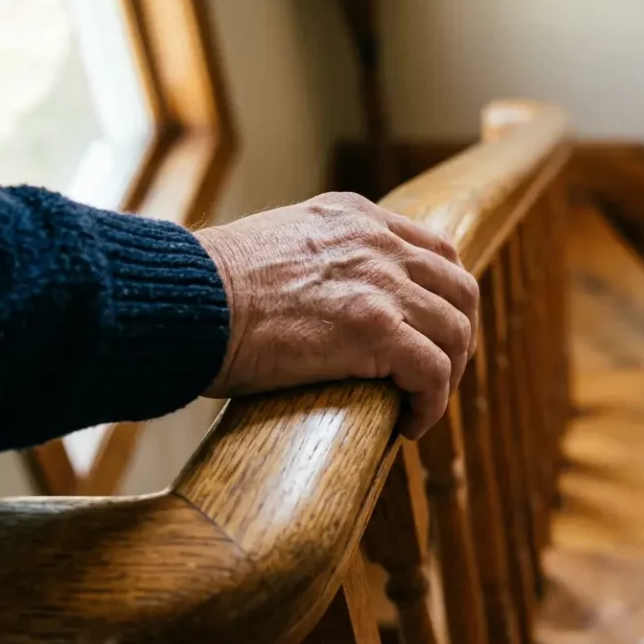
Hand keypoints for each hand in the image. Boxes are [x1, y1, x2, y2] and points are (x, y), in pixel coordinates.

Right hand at [195, 192, 478, 439]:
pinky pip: (434, 372)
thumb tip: (317, 302)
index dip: (444, 297)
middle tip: (437, 376)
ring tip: (423, 406)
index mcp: (354, 217)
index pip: (434, 250)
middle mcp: (377, 242)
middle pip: (460, 289)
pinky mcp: (376, 329)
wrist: (183, 302)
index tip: (431, 333)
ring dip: (449, 376)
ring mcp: (381, 283)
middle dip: (458, 337)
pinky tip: (409, 426)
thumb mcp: (274, 247)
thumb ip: (313, 260)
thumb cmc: (205, 291)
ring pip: (456, 332)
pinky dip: (432, 404)